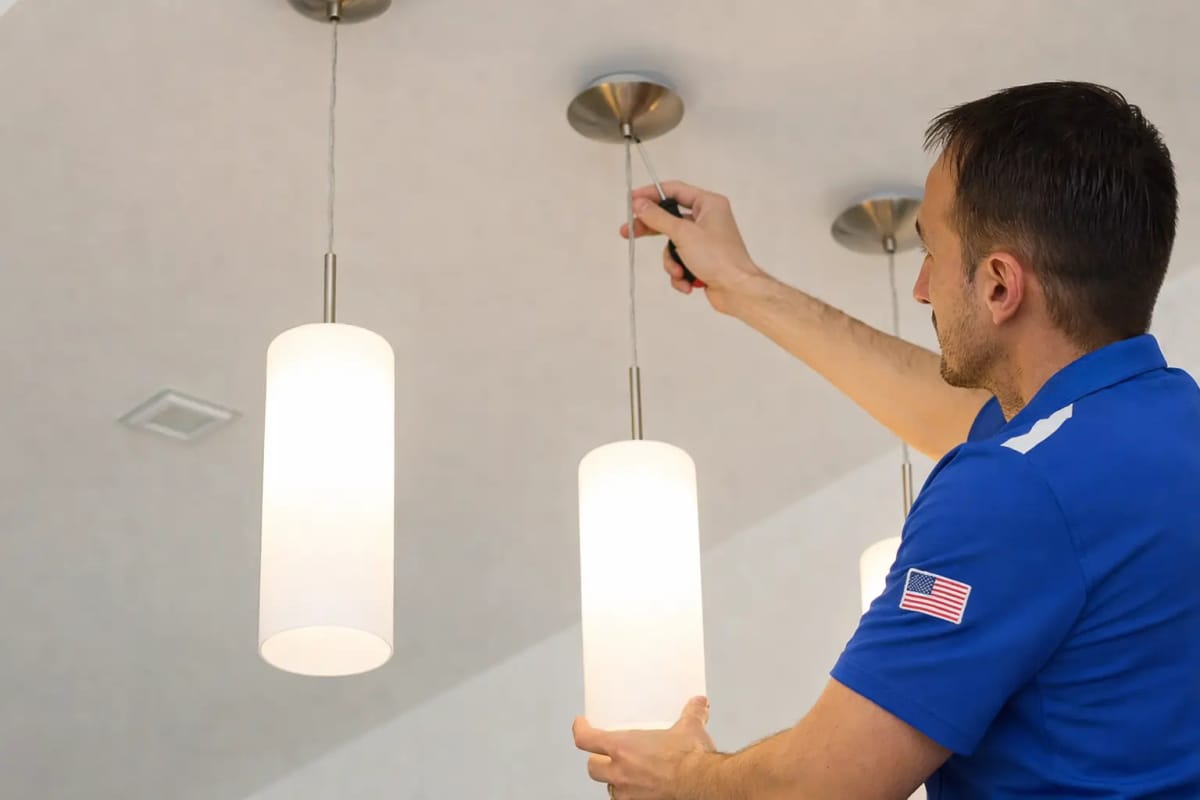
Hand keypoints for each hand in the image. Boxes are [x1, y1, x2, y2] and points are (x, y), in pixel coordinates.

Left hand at [573, 697, 716, 799]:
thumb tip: (699, 703)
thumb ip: (691, 713)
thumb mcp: (690, 727)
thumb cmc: (689, 758)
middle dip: (596, 761)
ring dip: (614, 781)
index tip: (581, 724)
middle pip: (592, 767)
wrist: (701, 783)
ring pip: (609, 788)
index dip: (580, 729)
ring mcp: (628, 793)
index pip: (586, 739)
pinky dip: (630, 796)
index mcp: (623, 747)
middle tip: (604, 755)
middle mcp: (620, 772)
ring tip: (626, 774)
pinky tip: (642, 790)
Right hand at [621, 181, 766, 312]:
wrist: (737, 290)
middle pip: (669, 218)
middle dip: (651, 230)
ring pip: (672, 245)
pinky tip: (687, 283)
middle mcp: (707, 219)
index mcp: (708, 204)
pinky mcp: (702, 259)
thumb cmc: (718, 258)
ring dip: (671, 262)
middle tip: (628, 232)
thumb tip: (639, 204)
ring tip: (679, 272)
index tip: (631, 201)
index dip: (651, 194)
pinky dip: (680, 274)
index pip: (674, 190)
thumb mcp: (683, 234)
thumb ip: (658, 218)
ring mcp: (704, 240)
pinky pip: (680, 261)